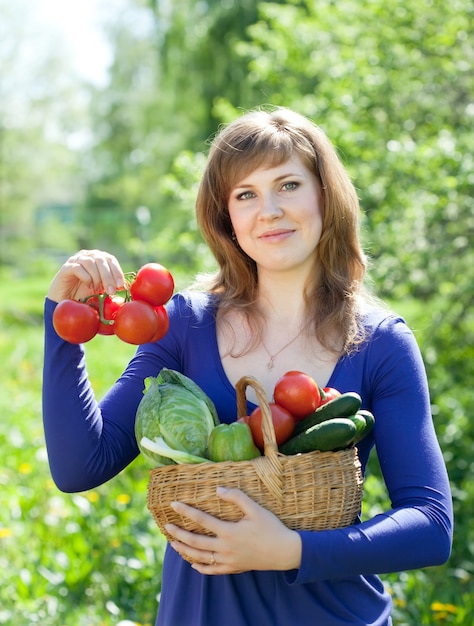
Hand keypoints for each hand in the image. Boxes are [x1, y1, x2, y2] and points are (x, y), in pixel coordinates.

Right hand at [47, 250, 124, 302]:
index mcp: (98, 258)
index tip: (121, 285)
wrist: (66, 300)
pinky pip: (78, 268)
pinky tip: (88, 285)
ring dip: (96, 277)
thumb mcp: (102, 290)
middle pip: (101, 260)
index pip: (110, 259)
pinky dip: (86, 277)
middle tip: (111, 291)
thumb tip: (124, 286)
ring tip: (97, 289)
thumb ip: (112, 285)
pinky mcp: (66, 267)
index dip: (117, 271)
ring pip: (90, 262)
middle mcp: (87, 256)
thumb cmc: (85, 294)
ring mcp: (76, 260)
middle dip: (108, 277)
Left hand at [165, 486, 301, 574]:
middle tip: (167, 526)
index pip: (202, 520)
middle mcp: (225, 548)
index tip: (173, 504)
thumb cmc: (271, 528)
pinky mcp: (233, 568)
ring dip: (184, 550)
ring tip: (173, 544)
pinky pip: (212, 570)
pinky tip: (193, 563)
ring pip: (200, 557)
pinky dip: (200, 568)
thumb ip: (237, 497)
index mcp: (229, 532)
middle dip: (178, 534)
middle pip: (195, 541)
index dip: (186, 512)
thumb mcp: (255, 509)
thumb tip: (218, 489)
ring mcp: (228, 561)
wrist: (284, 552)